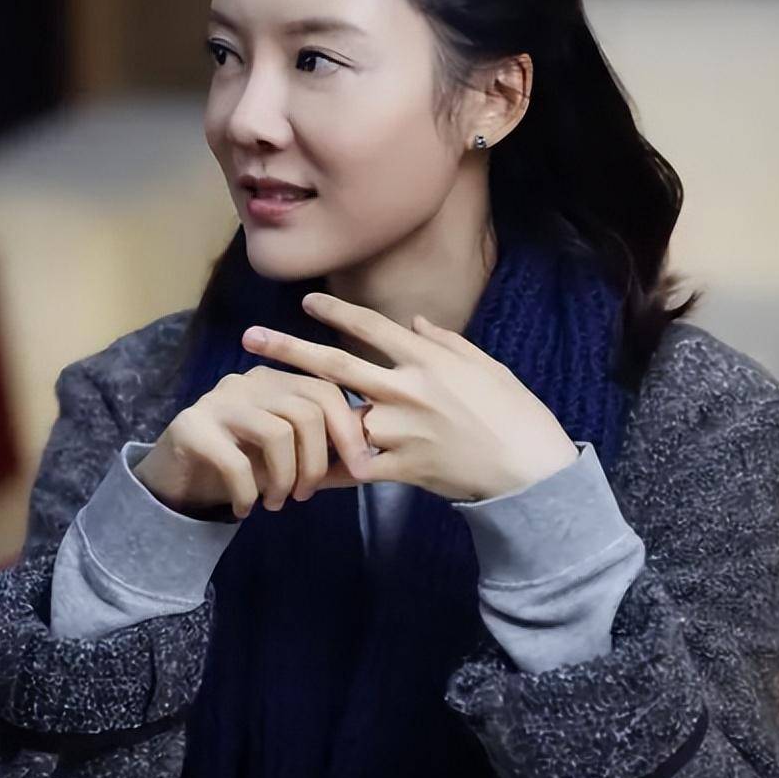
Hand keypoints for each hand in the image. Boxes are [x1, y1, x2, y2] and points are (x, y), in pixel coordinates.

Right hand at [131, 363, 372, 518]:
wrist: (174, 475)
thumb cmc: (240, 461)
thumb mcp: (284, 452)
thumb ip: (318, 447)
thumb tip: (365, 457)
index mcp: (277, 379)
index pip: (326, 392)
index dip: (349, 431)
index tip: (361, 469)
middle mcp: (250, 381)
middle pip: (306, 412)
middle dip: (316, 462)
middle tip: (305, 494)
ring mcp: (219, 401)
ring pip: (277, 434)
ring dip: (285, 479)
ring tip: (278, 503)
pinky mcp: (192, 427)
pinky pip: (237, 464)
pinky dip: (248, 494)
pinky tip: (245, 508)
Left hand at [241, 292, 578, 502]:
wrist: (529, 468)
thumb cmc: (513, 411)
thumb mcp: (486, 365)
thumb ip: (445, 342)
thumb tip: (415, 323)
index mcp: (426, 360)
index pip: (370, 326)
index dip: (335, 311)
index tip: (305, 302)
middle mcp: (405, 389)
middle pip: (335, 365)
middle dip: (289, 349)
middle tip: (249, 339)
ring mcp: (400, 429)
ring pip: (337, 419)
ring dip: (301, 417)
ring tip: (265, 413)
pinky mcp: (401, 467)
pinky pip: (353, 469)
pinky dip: (328, 472)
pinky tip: (298, 475)